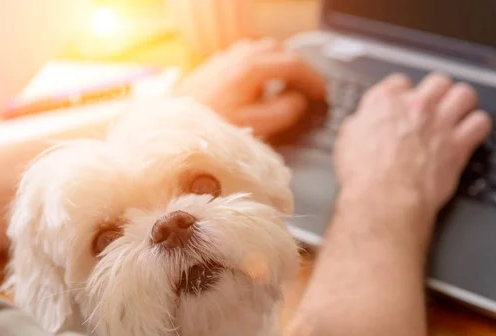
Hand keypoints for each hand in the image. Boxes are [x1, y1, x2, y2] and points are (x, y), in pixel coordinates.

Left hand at [176, 38, 325, 138]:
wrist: (173, 124)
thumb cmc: (211, 125)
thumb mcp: (254, 125)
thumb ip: (282, 112)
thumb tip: (298, 100)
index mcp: (252, 68)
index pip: (293, 64)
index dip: (313, 79)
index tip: (322, 94)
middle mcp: (241, 55)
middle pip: (282, 51)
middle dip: (300, 69)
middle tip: (310, 89)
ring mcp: (228, 56)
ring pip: (266, 50)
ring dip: (283, 64)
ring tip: (291, 85)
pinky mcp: (218, 63)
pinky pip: (250, 55)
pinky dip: (266, 65)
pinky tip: (263, 83)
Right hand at [335, 73, 490, 216]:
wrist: (383, 198)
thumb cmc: (363, 176)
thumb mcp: (346, 141)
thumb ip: (360, 123)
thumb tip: (362, 122)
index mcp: (384, 102)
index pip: (400, 82)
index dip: (402, 94)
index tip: (403, 104)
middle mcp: (415, 106)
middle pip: (437, 81)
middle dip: (436, 93)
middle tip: (433, 105)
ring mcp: (439, 123)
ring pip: (464, 94)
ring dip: (461, 103)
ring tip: (456, 114)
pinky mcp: (458, 144)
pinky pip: (480, 122)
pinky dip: (476, 127)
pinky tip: (469, 134)